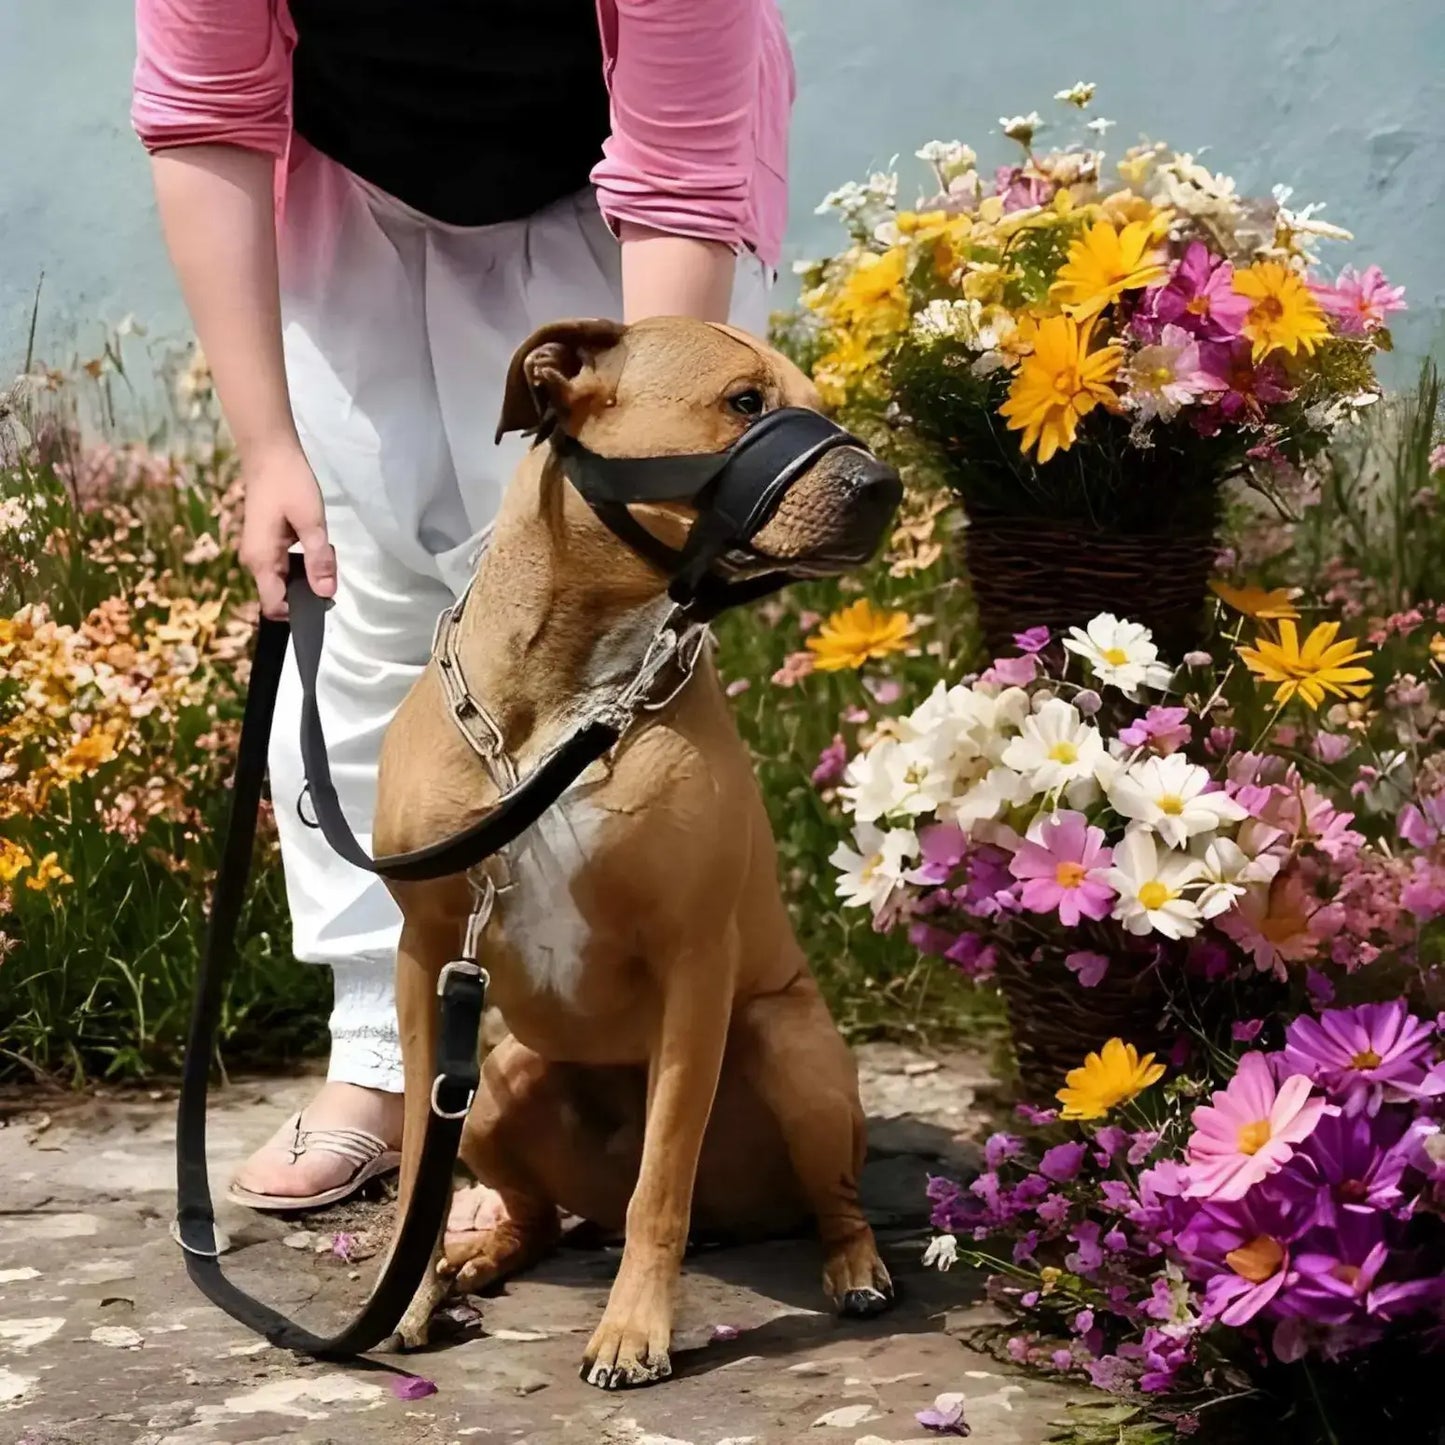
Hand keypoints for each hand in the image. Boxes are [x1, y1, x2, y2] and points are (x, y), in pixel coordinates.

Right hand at [238, 444, 336, 618]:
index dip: (298, 611)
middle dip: (308, 590)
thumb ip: (319, 560)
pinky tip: (315, 542)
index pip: (274, 606)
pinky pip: (285, 565)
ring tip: (324, 550)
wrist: (269, 453)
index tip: (325, 598)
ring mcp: (259, 552)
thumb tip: (325, 594)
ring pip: (285, 580)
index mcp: (261, 561)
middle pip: (281, 595)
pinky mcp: (266, 542)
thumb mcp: (311, 523)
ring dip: (308, 575)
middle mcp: (255, 562)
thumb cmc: (289, 484)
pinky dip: (302, 562)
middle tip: (329, 564)